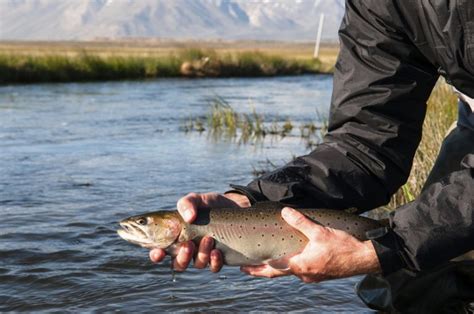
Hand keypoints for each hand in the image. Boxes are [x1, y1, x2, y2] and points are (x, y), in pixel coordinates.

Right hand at [149, 192, 249, 271]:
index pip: (160, 250)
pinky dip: (214, 262)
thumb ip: (187, 203)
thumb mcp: (197, 199)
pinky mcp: (219, 258)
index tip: (158, 252)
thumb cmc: (209, 204)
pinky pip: (213, 267)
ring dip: (201, 255)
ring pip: (197, 265)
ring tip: (208, 239)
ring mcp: (203, 254)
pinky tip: (217, 251)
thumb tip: (189, 217)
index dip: (156, 255)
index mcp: (176, 237)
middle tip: (188, 244)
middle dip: (181, 258)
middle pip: (178, 264)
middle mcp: (188, 249)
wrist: (233, 206)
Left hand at [241, 207, 380, 282]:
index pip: (274, 268)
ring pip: (290, 273)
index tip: (245, 267)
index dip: (258, 268)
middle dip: (261, 272)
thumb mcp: (320, 232)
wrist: (365, 259)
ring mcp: (313, 277)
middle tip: (246, 270)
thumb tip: (284, 211)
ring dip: (277, 269)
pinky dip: (291, 267)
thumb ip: (301, 222)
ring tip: (266, 263)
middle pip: (278, 274)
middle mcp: (304, 275)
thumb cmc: (343, 247)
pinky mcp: (321, 274)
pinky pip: (301, 272)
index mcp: (301, 265)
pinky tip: (292, 261)